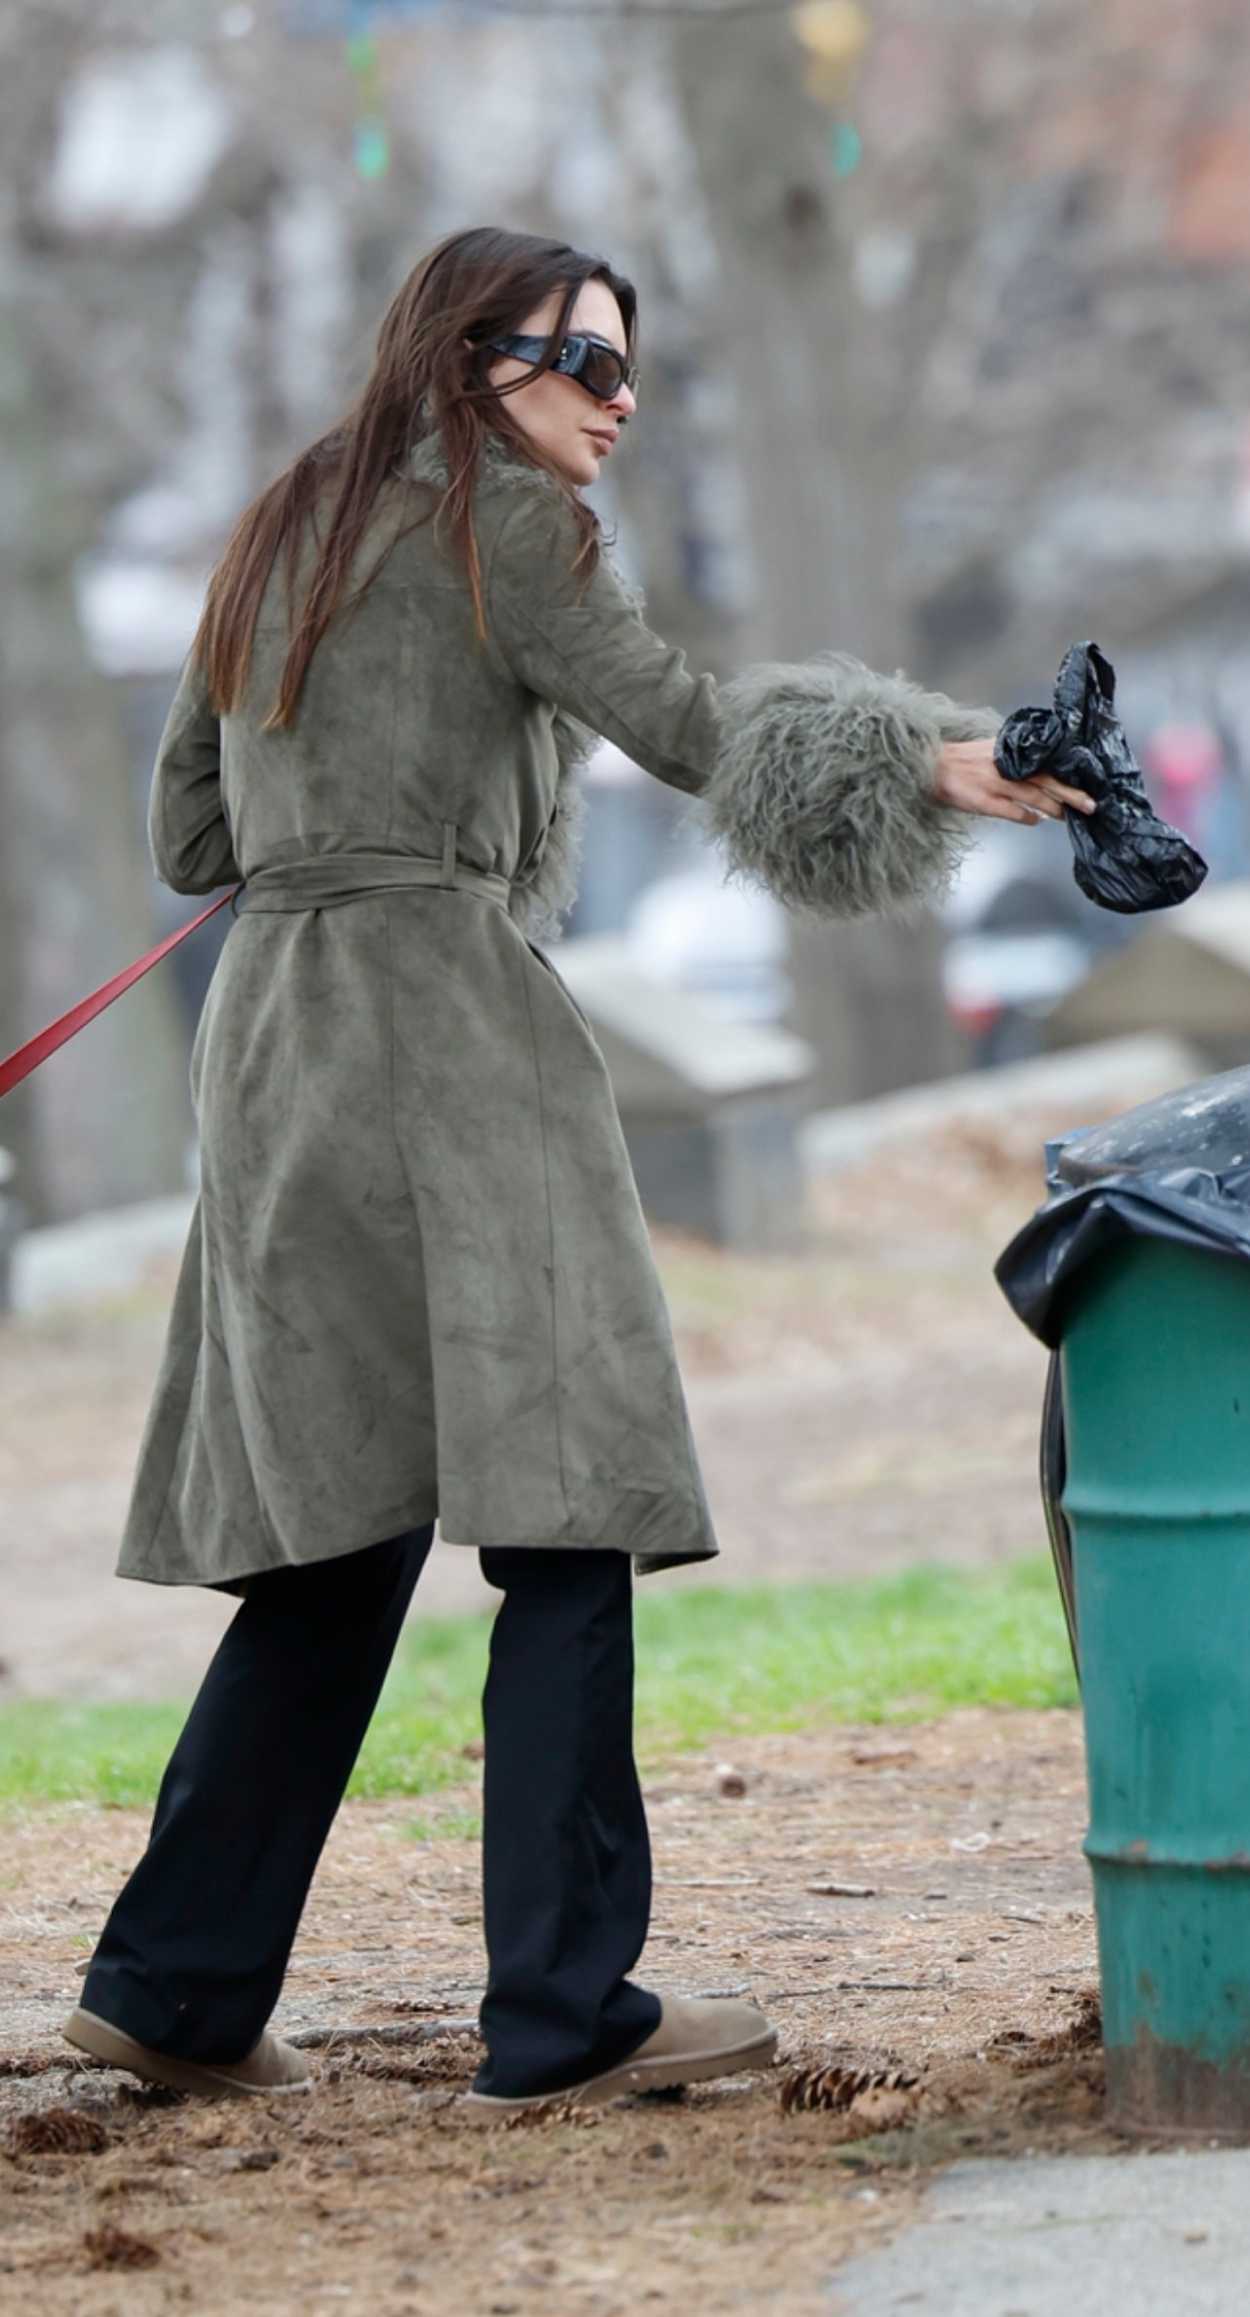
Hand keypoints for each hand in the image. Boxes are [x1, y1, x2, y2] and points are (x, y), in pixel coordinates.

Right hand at [933, 737, 1096, 825]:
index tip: (1086, 781)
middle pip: (1046, 780)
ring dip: (1054, 807)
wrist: (930, 767)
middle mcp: (1006, 766)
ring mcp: (995, 783)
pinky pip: (1011, 811)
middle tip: (1090, 805)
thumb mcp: (991, 750)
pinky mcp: (983, 801)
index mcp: (1010, 752)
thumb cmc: (960, 761)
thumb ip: (1015, 758)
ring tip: (1068, 816)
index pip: (1046, 762)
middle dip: (1071, 793)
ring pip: (1033, 796)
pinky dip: (1025, 817)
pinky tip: (1035, 821)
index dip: (1067, 773)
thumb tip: (1040, 769)